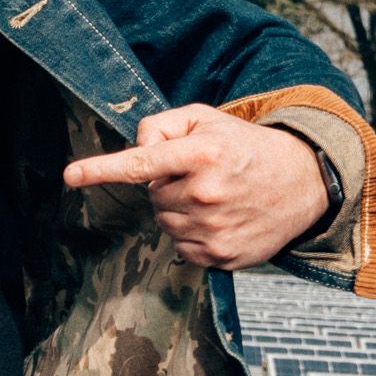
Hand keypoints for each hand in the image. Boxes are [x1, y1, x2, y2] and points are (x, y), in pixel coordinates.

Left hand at [61, 104, 332, 270]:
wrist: (304, 182)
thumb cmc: (248, 147)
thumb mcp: (209, 119)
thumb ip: (164, 125)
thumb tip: (138, 149)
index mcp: (204, 154)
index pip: (143, 162)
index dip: (102, 169)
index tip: (71, 176)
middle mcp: (207, 192)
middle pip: (153, 195)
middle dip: (168, 184)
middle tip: (203, 176)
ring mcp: (214, 228)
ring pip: (164, 222)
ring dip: (179, 210)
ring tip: (215, 197)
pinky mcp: (221, 255)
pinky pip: (182, 247)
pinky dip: (192, 233)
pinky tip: (221, 218)